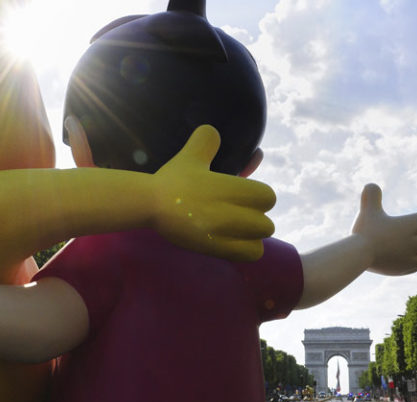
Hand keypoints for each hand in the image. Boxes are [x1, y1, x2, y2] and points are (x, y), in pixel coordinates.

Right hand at [151, 125, 275, 260]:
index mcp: (230, 188)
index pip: (267, 197)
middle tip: (240, 215)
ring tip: (238, 232)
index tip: (246, 197)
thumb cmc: (172, 180)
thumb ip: (206, 141)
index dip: (260, 198)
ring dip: (252, 237)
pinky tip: (233, 243)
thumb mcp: (190, 156)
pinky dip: (246, 250)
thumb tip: (214, 131)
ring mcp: (223, 233)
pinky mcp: (215, 249)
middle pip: (266, 223)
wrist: (150, 204)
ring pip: (260, 240)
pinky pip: (249, 255)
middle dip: (256, 219)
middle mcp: (230, 212)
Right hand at [351, 184, 416, 274]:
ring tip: (412, 247)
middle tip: (413, 234)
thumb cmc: (364, 231)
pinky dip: (413, 262)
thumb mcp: (367, 210)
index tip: (414, 220)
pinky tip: (401, 258)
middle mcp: (416, 242)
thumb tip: (371, 185)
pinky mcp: (406, 269)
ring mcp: (412, 258)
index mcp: (411, 225)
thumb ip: (371, 195)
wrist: (358, 255)